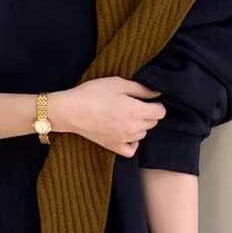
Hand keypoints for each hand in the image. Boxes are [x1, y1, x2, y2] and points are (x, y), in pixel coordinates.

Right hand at [50, 78, 165, 156]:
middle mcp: (134, 128)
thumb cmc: (93, 93)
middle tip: (133, 104)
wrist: (71, 110)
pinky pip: (132, 149)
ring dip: (140, 125)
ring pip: (143, 134)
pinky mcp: (114, 147)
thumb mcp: (118, 83)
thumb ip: (141, 89)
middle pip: (153, 123)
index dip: (156, 103)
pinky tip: (126, 133)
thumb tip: (156, 94)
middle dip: (148, 113)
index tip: (147, 99)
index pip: (160, 112)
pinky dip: (133, 142)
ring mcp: (124, 139)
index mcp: (136, 111)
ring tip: (125, 115)